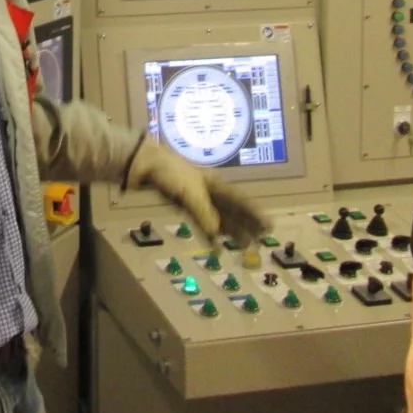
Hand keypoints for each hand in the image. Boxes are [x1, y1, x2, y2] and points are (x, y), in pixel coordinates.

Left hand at [126, 137, 267, 245]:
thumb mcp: (189, 192)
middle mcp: (209, 192)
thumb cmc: (170, 172)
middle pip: (233, 212)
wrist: (144, 165)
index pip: (240, 201)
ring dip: (232, 233)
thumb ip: (204, 212)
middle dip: (247, 226)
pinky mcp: (184, 207)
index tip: (269, 226)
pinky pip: (202, 224)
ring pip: (220, 219)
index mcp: (215, 183)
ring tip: (245, 247)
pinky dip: (209, 236)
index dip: (254, 214)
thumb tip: (216, 232)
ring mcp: (197, 200)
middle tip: (260, 241)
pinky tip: (216, 248)